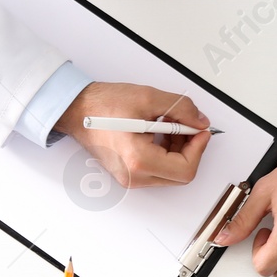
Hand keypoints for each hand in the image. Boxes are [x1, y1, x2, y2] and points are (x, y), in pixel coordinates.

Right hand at [56, 82, 211, 187]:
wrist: (76, 110)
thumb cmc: (102, 105)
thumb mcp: (148, 98)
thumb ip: (182, 109)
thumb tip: (200, 121)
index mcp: (138, 160)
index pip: (185, 169)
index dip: (199, 148)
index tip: (201, 130)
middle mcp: (134, 176)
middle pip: (180, 174)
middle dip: (190, 148)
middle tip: (189, 125)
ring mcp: (130, 178)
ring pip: (170, 173)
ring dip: (178, 149)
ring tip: (170, 124)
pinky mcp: (128, 174)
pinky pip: (157, 169)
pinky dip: (165, 152)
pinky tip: (161, 131)